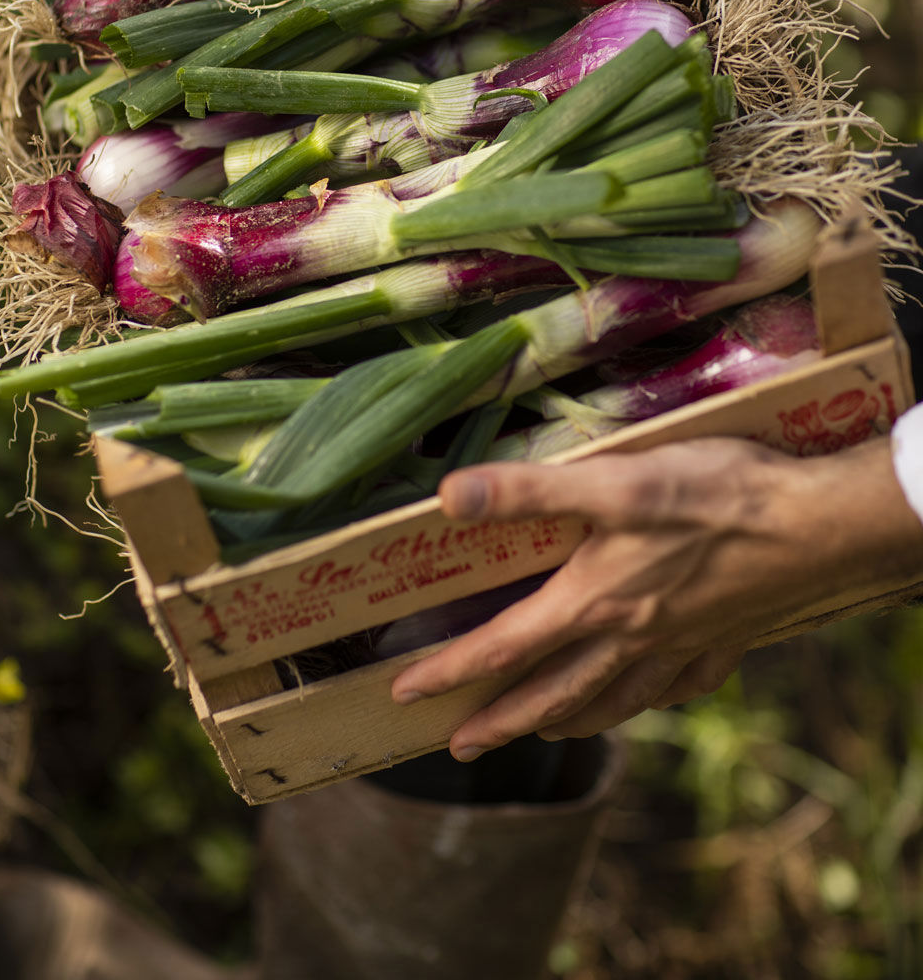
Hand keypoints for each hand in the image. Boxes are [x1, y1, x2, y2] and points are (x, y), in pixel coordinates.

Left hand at [391, 434, 922, 758]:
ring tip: (542, 734)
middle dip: (500, 722)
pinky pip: (670, 691)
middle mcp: (631, 638)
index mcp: (595, 601)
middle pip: (552, 695)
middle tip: (459, 746)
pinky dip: (641, 703)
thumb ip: (529, 491)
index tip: (404, 692)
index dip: (449, 669)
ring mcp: (680, 647)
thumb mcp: (613, 478)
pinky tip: (642, 698)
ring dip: (566, 722)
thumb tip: (448, 497)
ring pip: (610, 701)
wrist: (819, 526)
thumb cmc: (718, 496)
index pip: (504, 646)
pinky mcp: (722, 641)